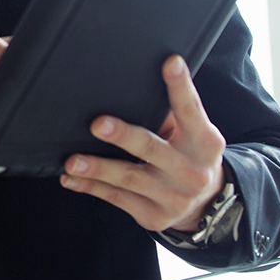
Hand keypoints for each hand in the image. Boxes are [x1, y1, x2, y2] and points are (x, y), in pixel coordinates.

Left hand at [59, 55, 225, 231]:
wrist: (207, 205)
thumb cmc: (189, 154)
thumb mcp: (192, 134)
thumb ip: (171, 112)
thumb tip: (133, 79)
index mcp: (204, 142)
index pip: (191, 110)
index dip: (181, 86)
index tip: (170, 63)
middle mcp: (191, 170)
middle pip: (152, 149)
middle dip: (123, 136)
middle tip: (98, 124)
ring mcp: (173, 197)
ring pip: (128, 179)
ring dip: (97, 168)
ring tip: (72, 161)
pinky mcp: (154, 216)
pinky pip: (116, 199)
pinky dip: (90, 187)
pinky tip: (71, 178)